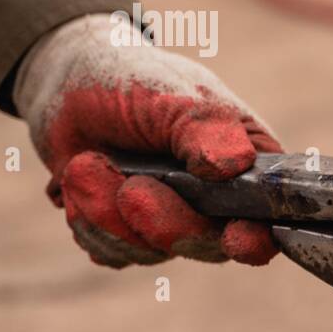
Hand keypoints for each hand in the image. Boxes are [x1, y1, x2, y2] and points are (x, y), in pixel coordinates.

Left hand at [14, 13, 280, 267]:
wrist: (65, 86)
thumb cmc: (129, 78)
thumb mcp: (168, 93)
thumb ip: (203, 127)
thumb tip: (235, 166)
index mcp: (243, 162)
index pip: (268, 214)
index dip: (257, 236)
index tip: (236, 237)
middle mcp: (212, 201)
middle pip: (204, 245)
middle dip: (161, 220)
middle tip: (130, 188)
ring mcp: (168, 221)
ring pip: (148, 252)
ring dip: (107, 210)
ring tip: (86, 163)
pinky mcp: (126, 234)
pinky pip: (110, 253)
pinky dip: (87, 218)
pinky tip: (79, 179)